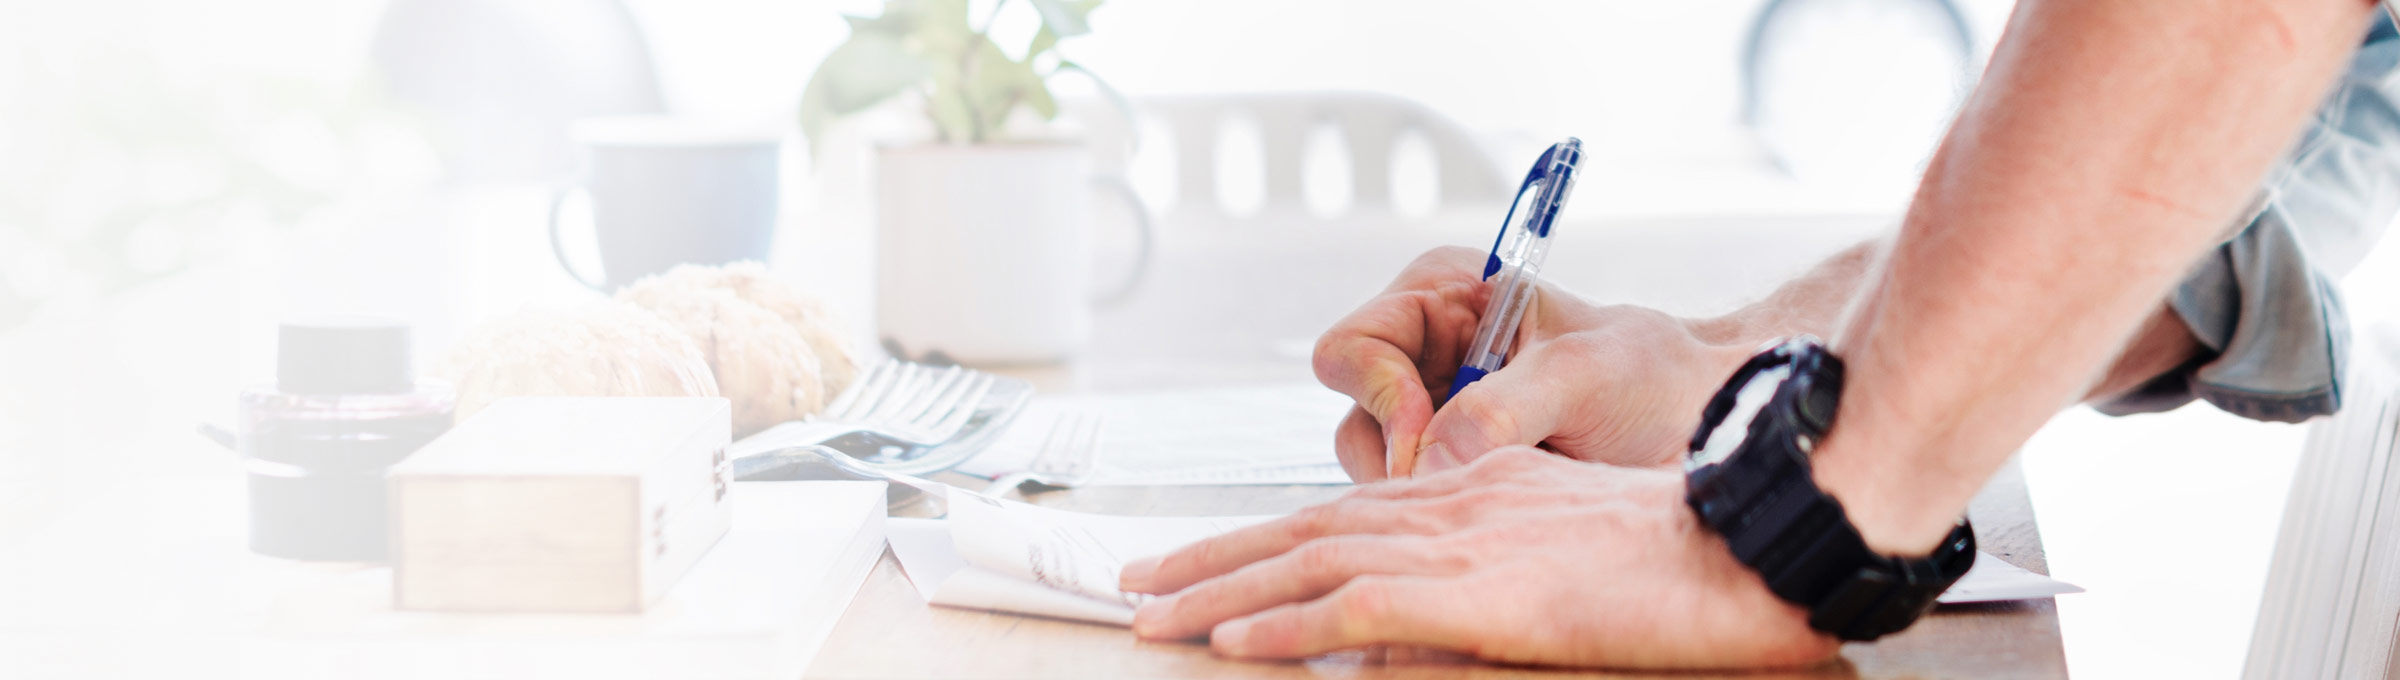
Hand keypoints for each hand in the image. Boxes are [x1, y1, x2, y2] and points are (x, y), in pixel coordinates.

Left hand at [1118, 448, 1837, 668]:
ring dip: (1219, 591)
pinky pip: (1353, 604)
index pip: (1340, 511)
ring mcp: (1457, 542)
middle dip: (1212, 558)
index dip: (1262, 534)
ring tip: (1151, 614)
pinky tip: (1231, 640)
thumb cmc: (1680, 550)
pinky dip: (1284, 622)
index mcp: (1471, 488)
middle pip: (1302, 528)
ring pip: (1307, 561)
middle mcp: (1449, 501)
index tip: (1203, 559)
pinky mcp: (1474, 588)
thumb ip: (1485, 574)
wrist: (1744, 543)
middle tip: (1137, 582)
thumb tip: (1406, 628)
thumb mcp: (1565, 548)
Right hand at [1314, 246, 1746, 479]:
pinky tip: (1501, 514)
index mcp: (1440, 296)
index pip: (1353, 346)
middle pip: (1356, 416)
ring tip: (1507, 494)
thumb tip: (1431, 458)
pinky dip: (1445, 516)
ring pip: (1377, 470)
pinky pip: (1413, 504)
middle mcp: (1421, 355)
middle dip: (1401, 459)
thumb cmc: (1653, 376)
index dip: (1381, 396)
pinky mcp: (1451, 471)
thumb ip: (1504, 407)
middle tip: (1467, 487)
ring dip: (1428, 493)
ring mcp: (1432, 418)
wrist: (1704, 425)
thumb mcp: (1584, 375)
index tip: (1431, 440)